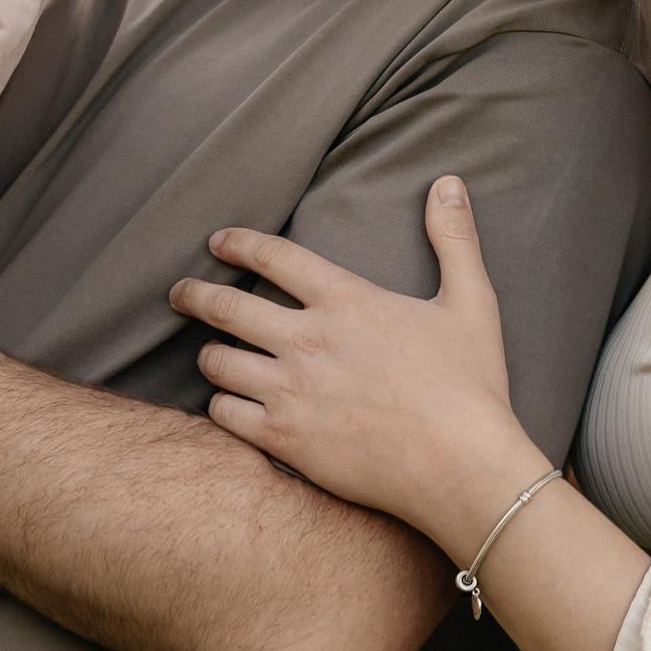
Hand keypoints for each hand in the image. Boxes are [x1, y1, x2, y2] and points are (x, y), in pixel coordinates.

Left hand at [167, 176, 550, 557]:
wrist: (465, 469)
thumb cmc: (471, 387)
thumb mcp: (472, 302)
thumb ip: (455, 239)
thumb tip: (448, 182)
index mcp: (346, 300)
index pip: (273, 256)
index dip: (238, 244)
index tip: (217, 242)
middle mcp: (308, 340)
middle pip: (226, 307)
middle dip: (193, 296)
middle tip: (179, 293)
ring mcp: (291, 391)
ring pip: (217, 363)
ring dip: (210, 355)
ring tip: (210, 355)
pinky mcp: (284, 440)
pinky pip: (225, 415)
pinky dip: (221, 405)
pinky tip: (228, 404)